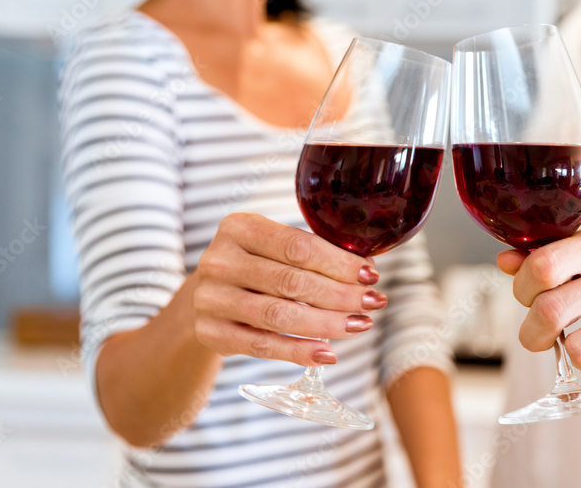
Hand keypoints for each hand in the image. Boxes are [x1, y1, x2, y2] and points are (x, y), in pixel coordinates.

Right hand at [192, 213, 387, 366]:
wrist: (207, 295)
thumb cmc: (254, 266)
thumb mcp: (272, 247)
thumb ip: (312, 252)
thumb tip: (365, 271)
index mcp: (239, 227)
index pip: (298, 247)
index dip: (339, 263)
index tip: (371, 276)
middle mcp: (219, 260)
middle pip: (291, 282)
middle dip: (340, 295)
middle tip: (373, 303)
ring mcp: (210, 298)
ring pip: (279, 315)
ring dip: (326, 324)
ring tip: (358, 326)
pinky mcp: (210, 332)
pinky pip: (262, 346)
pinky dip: (298, 352)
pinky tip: (327, 353)